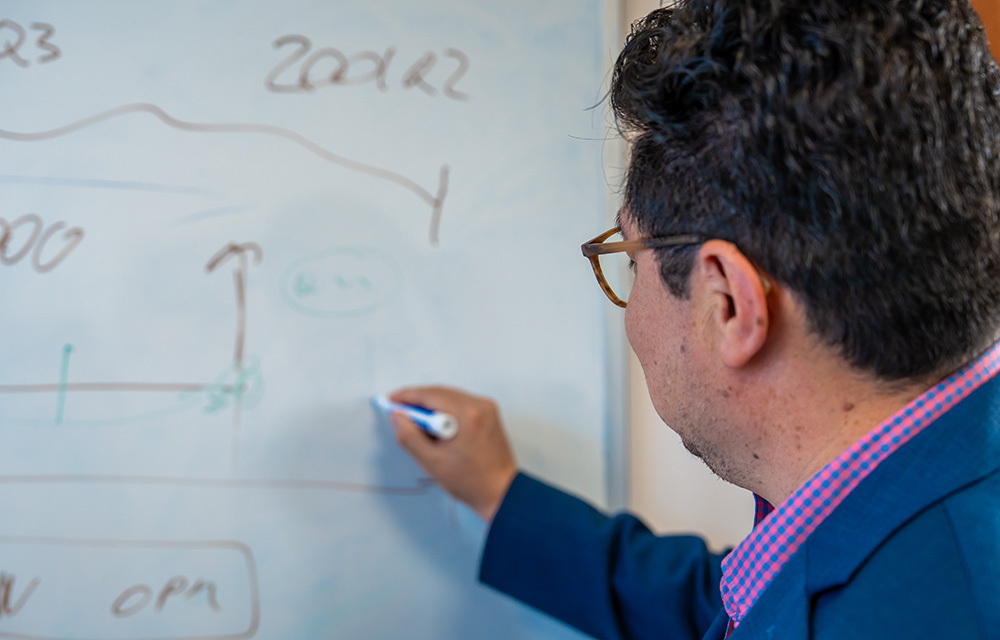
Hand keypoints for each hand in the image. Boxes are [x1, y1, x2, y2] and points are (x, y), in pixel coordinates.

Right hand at [389, 386, 517, 522]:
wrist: (500, 491)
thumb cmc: (470, 481)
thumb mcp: (432, 461)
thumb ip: (410, 436)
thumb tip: (397, 417)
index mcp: (467, 414)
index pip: (430, 395)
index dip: (407, 397)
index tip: (391, 401)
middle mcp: (480, 405)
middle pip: (440, 393)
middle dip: (418, 401)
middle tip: (399, 413)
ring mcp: (487, 407)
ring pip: (450, 396)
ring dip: (431, 406)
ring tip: (416, 423)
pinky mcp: (489, 413)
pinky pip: (461, 403)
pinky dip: (446, 410)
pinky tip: (436, 426)